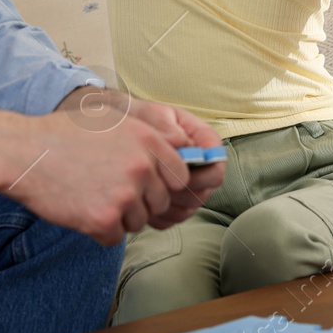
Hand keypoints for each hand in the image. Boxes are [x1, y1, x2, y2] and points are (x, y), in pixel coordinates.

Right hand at [52, 87, 224, 230]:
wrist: (23, 152)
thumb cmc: (65, 133)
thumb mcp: (114, 119)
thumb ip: (151, 133)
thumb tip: (182, 146)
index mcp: (149, 141)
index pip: (181, 176)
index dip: (165, 183)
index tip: (147, 184)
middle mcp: (142, 168)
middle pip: (161, 202)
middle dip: (141, 202)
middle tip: (110, 190)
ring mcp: (124, 195)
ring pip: (138, 222)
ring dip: (119, 217)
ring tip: (92, 195)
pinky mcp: (104, 219)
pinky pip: (115, 237)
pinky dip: (99, 231)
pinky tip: (81, 209)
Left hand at [101, 92, 226, 227]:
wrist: (114, 131)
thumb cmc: (137, 118)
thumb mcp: (150, 115)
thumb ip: (166, 128)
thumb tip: (184, 145)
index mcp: (201, 138)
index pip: (217, 160)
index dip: (204, 170)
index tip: (178, 170)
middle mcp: (200, 164)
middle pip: (206, 189)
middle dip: (182, 191)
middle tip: (156, 185)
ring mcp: (188, 185)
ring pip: (190, 207)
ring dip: (169, 205)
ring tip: (145, 192)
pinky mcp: (173, 201)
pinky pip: (174, 218)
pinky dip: (159, 215)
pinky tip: (141, 202)